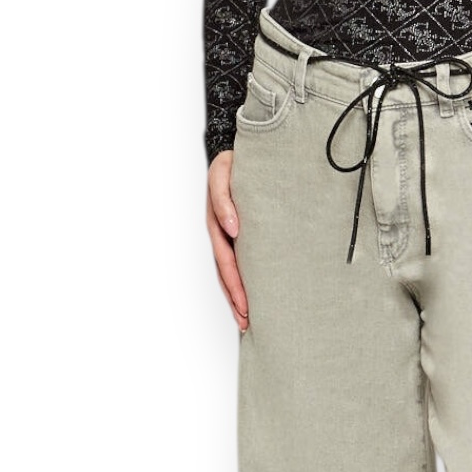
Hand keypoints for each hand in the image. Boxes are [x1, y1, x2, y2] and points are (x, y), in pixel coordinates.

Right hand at [206, 148, 248, 332]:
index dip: (234, 281)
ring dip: (238, 296)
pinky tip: (253, 298)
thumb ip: (223, 198)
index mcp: (218, 220)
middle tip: (248, 320)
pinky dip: (245, 281)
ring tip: (248, 320)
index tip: (245, 303)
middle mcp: (223, 232)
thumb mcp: (223, 173)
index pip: (226, 258)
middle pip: (226, 272)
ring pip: (231, 272)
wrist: (240, 152)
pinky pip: (241, 261)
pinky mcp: (242, 234)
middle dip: (236, 297)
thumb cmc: (233, 162)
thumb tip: (232, 228)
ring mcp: (230, 234)